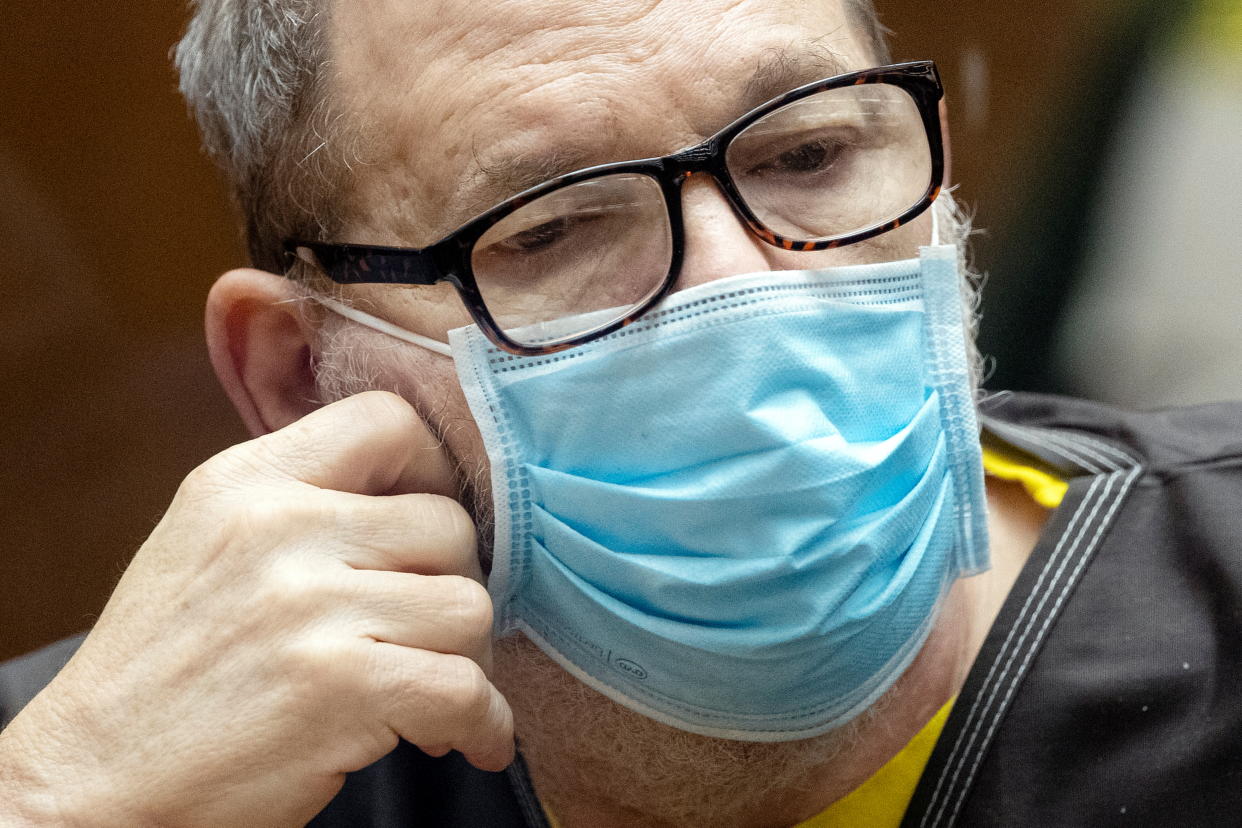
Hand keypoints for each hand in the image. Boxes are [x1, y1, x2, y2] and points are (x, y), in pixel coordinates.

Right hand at [0, 391, 512, 825]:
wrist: (92, 780)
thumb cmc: (163, 668)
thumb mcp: (208, 542)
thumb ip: (301, 501)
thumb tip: (421, 493)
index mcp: (247, 481)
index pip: (387, 421)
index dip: (433, 471)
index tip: (430, 530)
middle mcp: (280, 528)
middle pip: (448, 525)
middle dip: (454, 585)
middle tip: (429, 633)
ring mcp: (310, 606)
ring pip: (468, 606)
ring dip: (466, 657)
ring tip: (432, 690)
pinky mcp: (340, 687)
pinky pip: (466, 688)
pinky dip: (484, 723)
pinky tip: (467, 738)